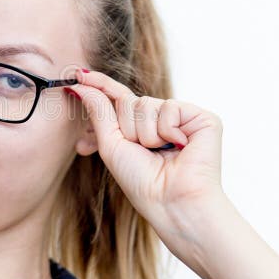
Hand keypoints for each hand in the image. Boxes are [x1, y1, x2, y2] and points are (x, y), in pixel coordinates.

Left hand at [68, 69, 223, 236]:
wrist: (171, 201)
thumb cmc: (141, 181)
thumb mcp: (111, 145)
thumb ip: (98, 111)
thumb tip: (81, 84)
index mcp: (139, 127)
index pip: (117, 98)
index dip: (99, 86)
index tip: (76, 76)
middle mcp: (160, 119)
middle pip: (128, 101)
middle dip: (127, 129)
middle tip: (142, 152)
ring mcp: (182, 118)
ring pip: (146, 104)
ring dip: (146, 134)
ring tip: (162, 153)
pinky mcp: (202, 118)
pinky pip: (170, 107)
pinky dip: (168, 130)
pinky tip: (180, 147)